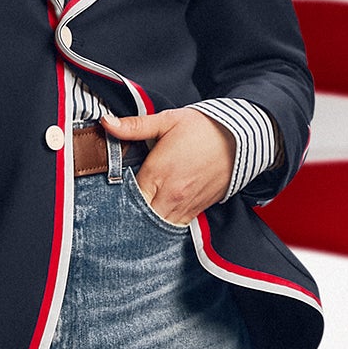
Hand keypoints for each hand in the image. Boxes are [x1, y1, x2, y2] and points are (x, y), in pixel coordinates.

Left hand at [95, 107, 234, 226]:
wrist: (241, 138)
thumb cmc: (203, 128)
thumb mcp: (167, 121)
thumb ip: (134, 126)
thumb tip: (106, 122)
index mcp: (157, 173)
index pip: (126, 197)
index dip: (115, 198)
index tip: (108, 195)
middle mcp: (170, 195)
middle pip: (139, 217)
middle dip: (128, 215)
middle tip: (117, 210)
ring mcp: (185, 205)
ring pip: (157, 227)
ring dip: (145, 224)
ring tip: (134, 218)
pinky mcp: (198, 210)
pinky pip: (175, 226)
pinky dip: (164, 225)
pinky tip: (155, 219)